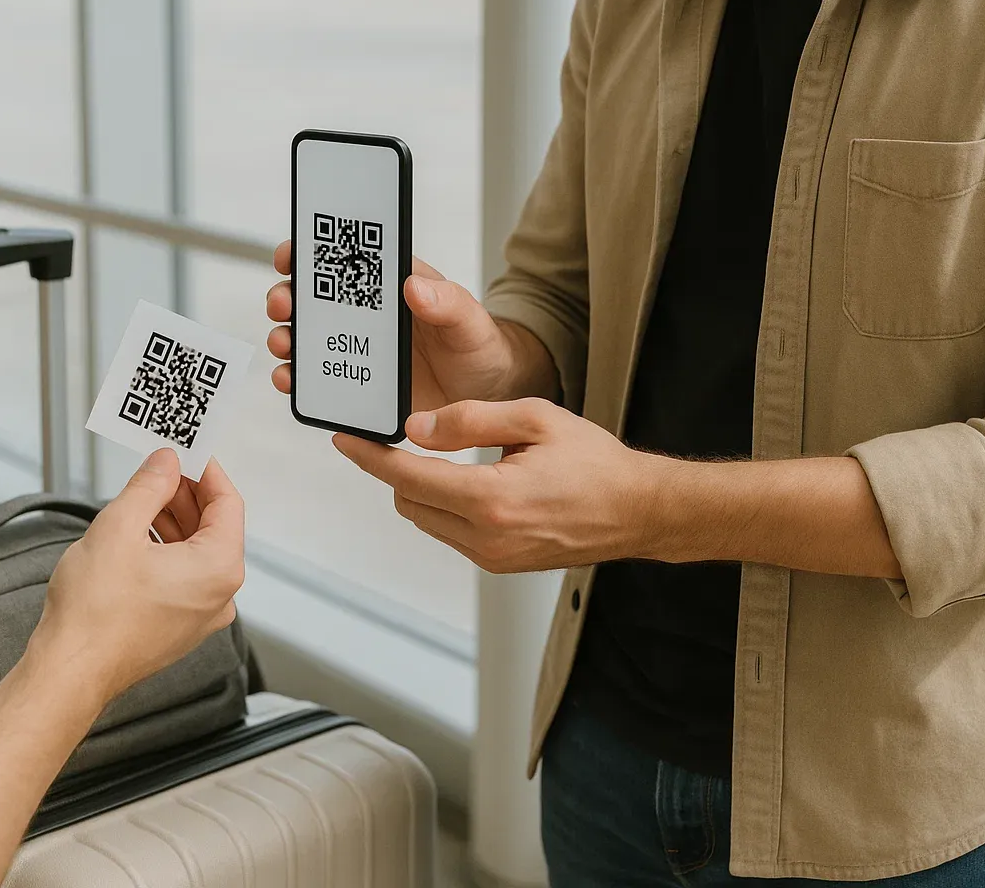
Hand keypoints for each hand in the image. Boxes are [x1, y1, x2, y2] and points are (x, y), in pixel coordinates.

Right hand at [31, 449, 244, 700]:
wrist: (70, 670)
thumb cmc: (94, 614)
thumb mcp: (119, 527)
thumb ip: (149, 486)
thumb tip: (166, 463)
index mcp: (219, 569)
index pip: (228, 503)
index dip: (206, 471)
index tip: (187, 451)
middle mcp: (219, 595)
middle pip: (214, 527)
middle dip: (186, 494)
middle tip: (160, 468)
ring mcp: (201, 615)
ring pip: (197, 552)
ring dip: (173, 520)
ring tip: (142, 497)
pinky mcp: (179, 627)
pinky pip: (183, 577)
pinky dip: (166, 550)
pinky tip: (138, 534)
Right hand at [265, 240, 544, 409]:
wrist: (488, 391)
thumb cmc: (478, 344)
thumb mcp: (469, 319)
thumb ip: (447, 301)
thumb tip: (413, 285)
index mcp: (388, 286)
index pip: (340, 259)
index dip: (309, 252)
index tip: (291, 255)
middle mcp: (364, 316)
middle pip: (311, 300)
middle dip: (287, 297)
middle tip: (283, 304)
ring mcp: (357, 351)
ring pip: (306, 339)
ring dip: (286, 337)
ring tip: (284, 344)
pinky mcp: (356, 387)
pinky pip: (318, 381)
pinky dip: (298, 380)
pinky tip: (290, 380)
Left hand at [333, 398, 677, 572]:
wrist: (638, 511)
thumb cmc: (596, 464)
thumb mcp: (535, 419)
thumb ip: (469, 419)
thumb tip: (417, 428)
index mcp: (491, 499)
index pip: (408, 477)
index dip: (371, 456)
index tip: (346, 439)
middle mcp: (487, 537)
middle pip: (408, 502)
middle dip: (397, 471)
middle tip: (399, 439)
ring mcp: (493, 557)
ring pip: (427, 520)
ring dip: (421, 490)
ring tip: (440, 456)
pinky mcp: (501, 564)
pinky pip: (452, 534)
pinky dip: (445, 507)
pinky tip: (465, 481)